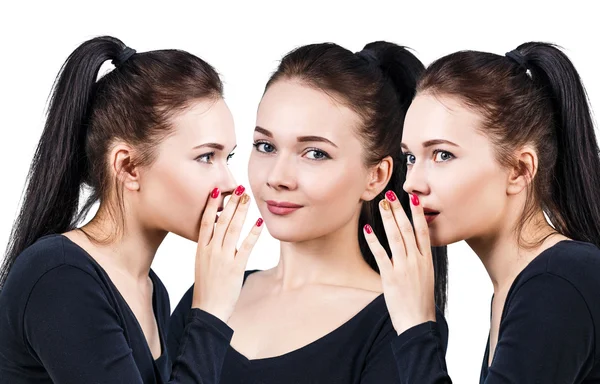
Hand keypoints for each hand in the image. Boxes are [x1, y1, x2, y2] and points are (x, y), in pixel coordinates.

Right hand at [192, 186, 262, 322]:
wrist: (207, 310)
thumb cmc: (207, 288)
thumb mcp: (202, 265)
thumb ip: (209, 249)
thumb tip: (216, 237)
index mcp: (201, 249)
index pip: (206, 221)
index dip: (212, 205)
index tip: (218, 191)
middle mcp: (211, 250)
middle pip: (221, 221)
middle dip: (231, 203)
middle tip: (239, 188)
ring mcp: (223, 258)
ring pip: (233, 229)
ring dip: (242, 212)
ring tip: (248, 198)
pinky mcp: (236, 267)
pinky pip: (246, 246)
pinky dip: (253, 233)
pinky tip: (259, 222)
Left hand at [363, 190, 435, 334]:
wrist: (418, 322)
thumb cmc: (421, 301)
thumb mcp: (426, 277)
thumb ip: (420, 260)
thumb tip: (414, 248)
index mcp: (427, 260)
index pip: (423, 231)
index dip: (417, 213)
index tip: (413, 199)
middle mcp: (417, 261)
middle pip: (407, 230)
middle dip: (399, 210)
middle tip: (391, 195)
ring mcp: (404, 268)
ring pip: (395, 237)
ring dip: (388, 219)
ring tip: (382, 204)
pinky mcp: (390, 276)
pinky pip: (381, 254)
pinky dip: (373, 240)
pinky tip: (367, 228)